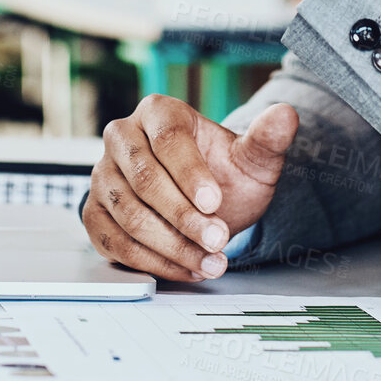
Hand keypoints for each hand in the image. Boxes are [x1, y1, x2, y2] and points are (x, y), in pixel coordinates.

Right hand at [84, 95, 297, 282]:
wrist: (203, 205)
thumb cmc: (224, 174)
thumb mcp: (252, 158)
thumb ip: (268, 138)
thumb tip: (286, 115)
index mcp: (158, 112)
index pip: (168, 139)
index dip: (190, 174)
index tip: (215, 203)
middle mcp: (122, 137)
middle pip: (145, 179)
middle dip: (184, 217)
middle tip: (219, 239)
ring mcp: (102, 175)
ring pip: (129, 214)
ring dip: (172, 245)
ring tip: (211, 260)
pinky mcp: (94, 213)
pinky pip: (115, 242)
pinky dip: (153, 262)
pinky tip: (188, 268)